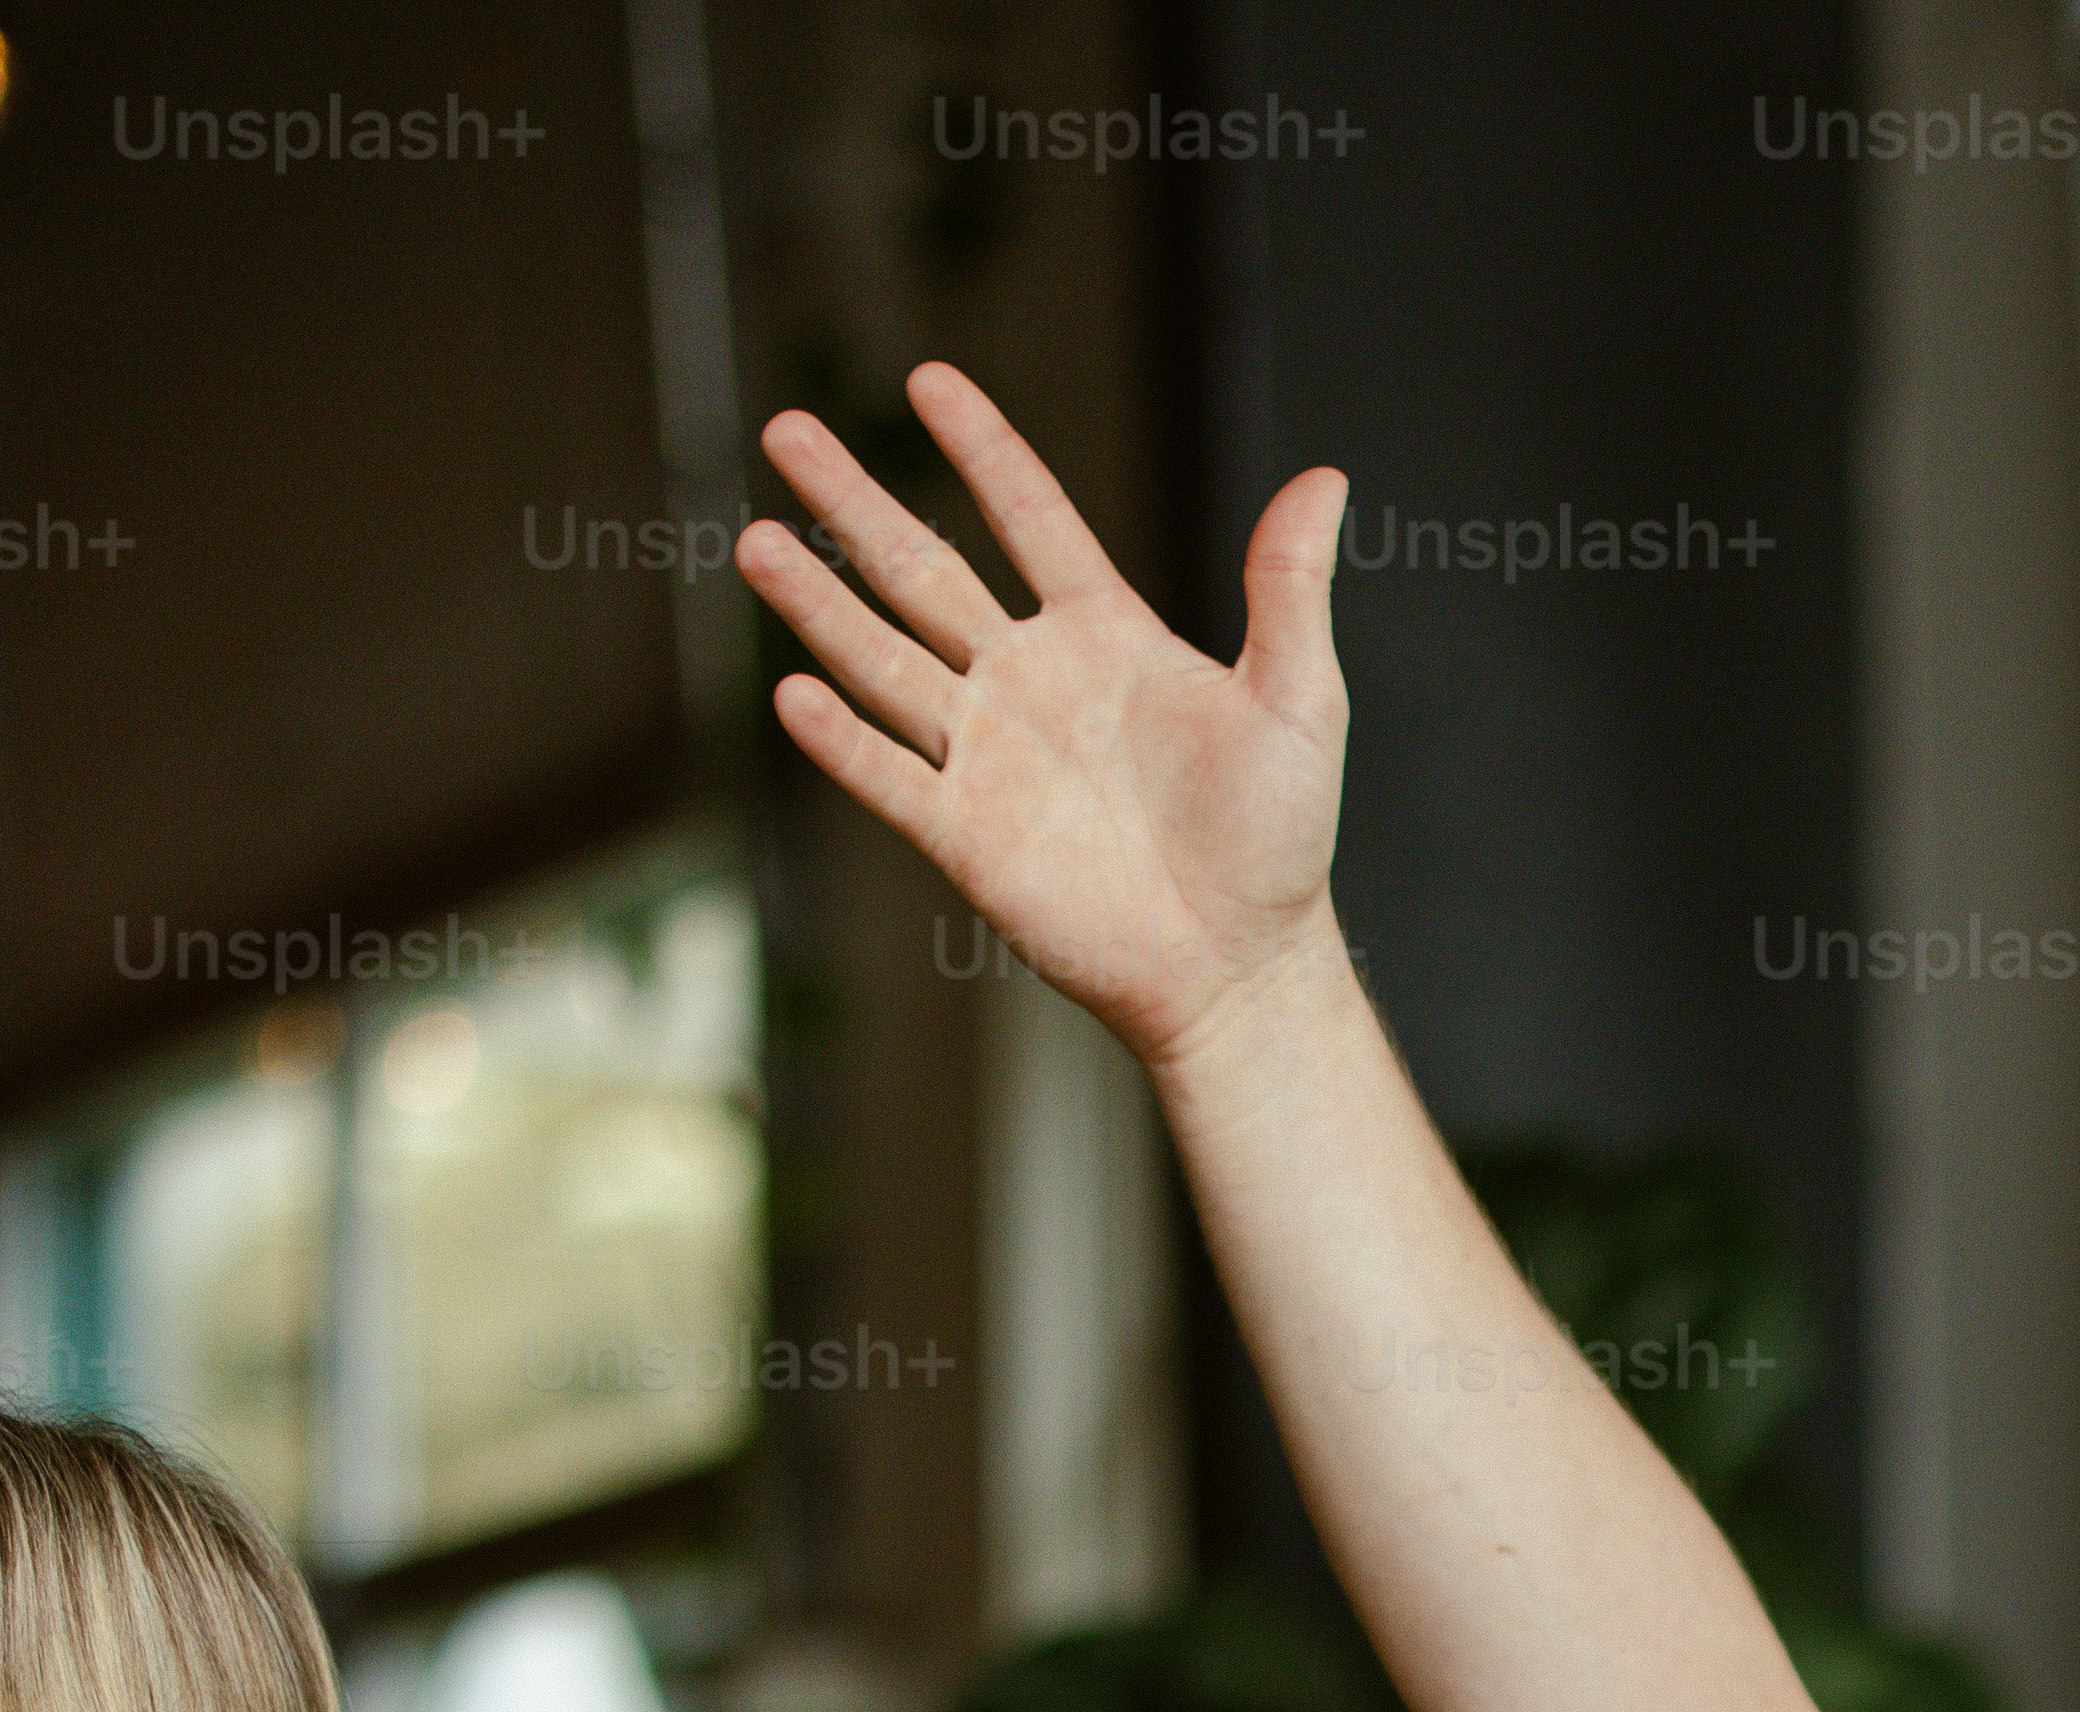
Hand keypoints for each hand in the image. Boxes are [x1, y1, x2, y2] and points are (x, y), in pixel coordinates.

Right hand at [737, 367, 1347, 1072]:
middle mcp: (1030, 680)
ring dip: (818, 606)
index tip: (925, 381)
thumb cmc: (1276, 837)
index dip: (983, 449)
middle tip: (784, 429)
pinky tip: (791, 692)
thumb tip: (1326, 481)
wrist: (1241, 963)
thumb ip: (1288, 590)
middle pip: (923, 571)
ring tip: (752, 540)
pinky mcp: (967, 835)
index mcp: (1104, 633)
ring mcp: (990, 754)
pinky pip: (889, 774)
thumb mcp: (1297, 701)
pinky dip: (839, 739)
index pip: (1031, 517)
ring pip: (883, 660)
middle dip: (853, 501)